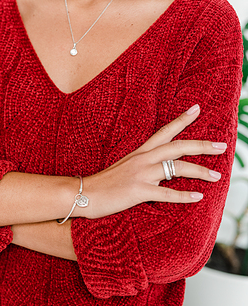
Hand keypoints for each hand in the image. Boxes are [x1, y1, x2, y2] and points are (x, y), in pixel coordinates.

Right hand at [80, 104, 226, 218]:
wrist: (83, 193)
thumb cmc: (103, 183)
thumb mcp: (123, 168)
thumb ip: (142, 166)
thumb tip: (159, 170)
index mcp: (139, 153)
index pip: (163, 132)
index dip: (181, 120)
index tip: (197, 109)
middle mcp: (142, 160)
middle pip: (177, 147)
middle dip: (201, 146)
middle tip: (222, 146)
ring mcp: (140, 175)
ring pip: (176, 168)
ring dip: (200, 172)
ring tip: (217, 176)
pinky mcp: (137, 191)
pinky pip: (166, 193)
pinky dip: (184, 196)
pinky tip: (198, 197)